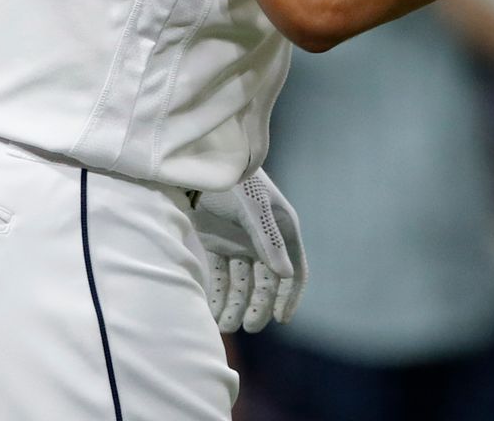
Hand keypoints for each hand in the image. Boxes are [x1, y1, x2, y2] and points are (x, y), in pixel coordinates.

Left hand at [191, 169, 305, 332]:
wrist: (198, 167)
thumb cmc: (234, 183)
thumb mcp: (254, 210)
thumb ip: (268, 242)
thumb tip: (286, 275)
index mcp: (283, 230)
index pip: (294, 270)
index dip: (290, 295)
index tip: (283, 318)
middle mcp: (265, 239)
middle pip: (267, 281)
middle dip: (260, 305)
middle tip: (250, 327)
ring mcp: (240, 242)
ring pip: (243, 282)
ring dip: (237, 304)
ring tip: (226, 326)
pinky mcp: (217, 243)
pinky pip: (221, 276)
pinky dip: (218, 294)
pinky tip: (213, 311)